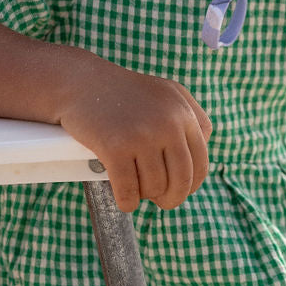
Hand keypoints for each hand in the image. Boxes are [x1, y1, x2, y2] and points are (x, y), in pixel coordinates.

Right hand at [58, 62, 211, 212]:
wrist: (82, 82)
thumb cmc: (124, 92)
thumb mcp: (166, 94)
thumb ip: (191, 118)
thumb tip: (203, 153)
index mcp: (183, 112)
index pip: (200, 162)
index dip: (192, 184)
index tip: (181, 191)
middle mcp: (168, 123)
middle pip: (182, 180)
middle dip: (172, 198)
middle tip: (163, 203)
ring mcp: (142, 135)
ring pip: (154, 188)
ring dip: (145, 196)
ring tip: (135, 188)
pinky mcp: (115, 148)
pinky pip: (128, 191)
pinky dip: (127, 202)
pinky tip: (125, 199)